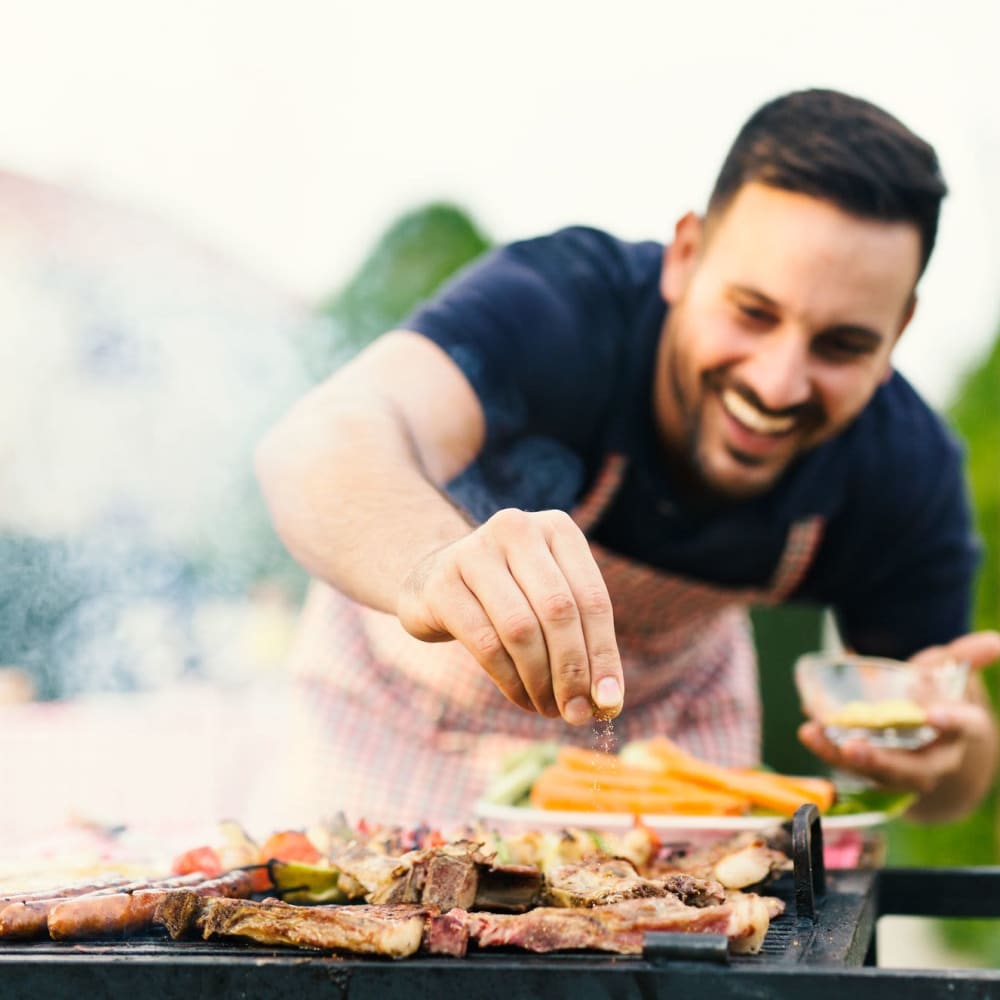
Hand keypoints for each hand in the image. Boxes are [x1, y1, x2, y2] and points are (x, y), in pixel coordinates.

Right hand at [397, 508, 623, 725]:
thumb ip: (582, 641)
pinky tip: (521, 697)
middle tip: (576, 713)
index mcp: (557, 528)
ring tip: (548, 708)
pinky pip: (486, 643)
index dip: (604, 654)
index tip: (609, 700)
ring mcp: (474, 552)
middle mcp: (517, 528)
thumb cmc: (508, 596)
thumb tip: (608, 701)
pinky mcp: (441, 584)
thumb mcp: (549, 602)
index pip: (592, 598)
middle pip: (558, 611)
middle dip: (572, 671)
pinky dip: (510, 680)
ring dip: (540, 680)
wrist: (433, 581)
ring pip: (521, 629)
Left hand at [798, 631, 999, 809]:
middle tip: (854, 747)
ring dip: (842, 757)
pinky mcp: (874, 771)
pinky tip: (808, 731)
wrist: (936, 747)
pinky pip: (852, 766)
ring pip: (876, 774)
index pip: (964, 728)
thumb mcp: (954, 677)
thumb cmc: (941, 701)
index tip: (934, 715)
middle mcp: (934, 759)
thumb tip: (994, 641)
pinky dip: (828, 750)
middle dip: (884, 761)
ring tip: (813, 734)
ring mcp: (903, 771)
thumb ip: (965, 658)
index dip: (951, 722)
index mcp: (961, 732)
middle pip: (913, 770)